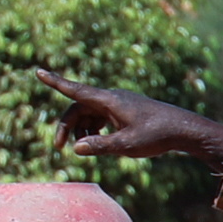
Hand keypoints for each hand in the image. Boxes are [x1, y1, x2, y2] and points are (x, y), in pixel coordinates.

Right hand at [58, 78, 222, 162]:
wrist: (184, 129)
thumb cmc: (157, 135)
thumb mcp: (126, 145)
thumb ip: (99, 146)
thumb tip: (76, 148)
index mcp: (110, 100)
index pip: (76, 90)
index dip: (55, 83)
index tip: (38, 72)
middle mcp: (112, 98)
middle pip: (78, 107)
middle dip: (67, 126)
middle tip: (60, 148)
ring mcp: (118, 104)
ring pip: (89, 114)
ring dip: (82, 130)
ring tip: (86, 148)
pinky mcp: (125, 111)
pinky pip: (101, 117)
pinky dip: (95, 130)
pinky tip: (101, 143)